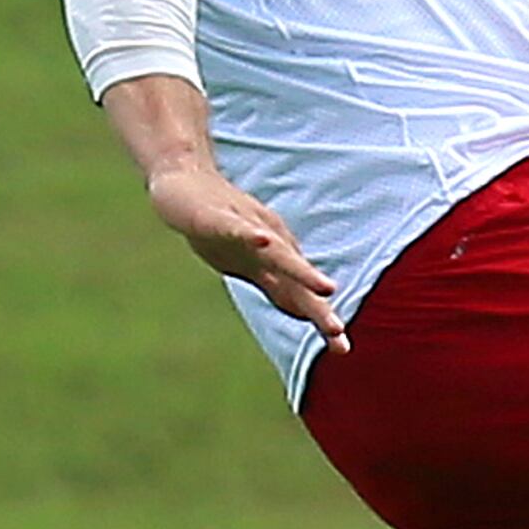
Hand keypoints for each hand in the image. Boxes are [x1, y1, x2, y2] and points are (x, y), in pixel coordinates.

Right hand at [147, 156, 345, 349]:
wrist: (186, 179)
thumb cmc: (224, 219)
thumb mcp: (251, 259)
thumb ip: (278, 284)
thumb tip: (305, 312)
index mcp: (271, 262)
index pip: (298, 296)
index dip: (319, 320)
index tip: (342, 348)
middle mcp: (266, 246)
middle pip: (296, 281)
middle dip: (318, 308)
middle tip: (338, 331)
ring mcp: (244, 230)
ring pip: (277, 253)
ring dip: (301, 272)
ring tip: (327, 289)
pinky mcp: (215, 217)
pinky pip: (233, 226)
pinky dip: (248, 234)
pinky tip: (260, 239)